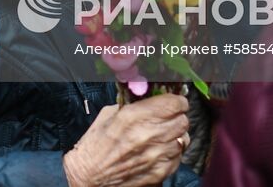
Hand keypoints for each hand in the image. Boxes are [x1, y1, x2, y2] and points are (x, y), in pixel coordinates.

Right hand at [63, 94, 188, 186]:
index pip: (174, 103)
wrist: (89, 176)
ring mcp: (156, 156)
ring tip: (163, 135)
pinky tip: (159, 150)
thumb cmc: (96, 144)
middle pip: (183, 120)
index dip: (176, 100)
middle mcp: (149, 136)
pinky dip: (172, 152)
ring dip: (175, 134)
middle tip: (168, 117)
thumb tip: (151, 96)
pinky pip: (178, 157)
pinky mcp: (159, 173)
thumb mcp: (109, 114)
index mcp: (134, 117)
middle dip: (177, 116)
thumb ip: (133, 104)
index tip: (173, 101)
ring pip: (184, 139)